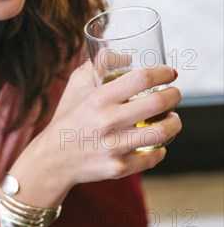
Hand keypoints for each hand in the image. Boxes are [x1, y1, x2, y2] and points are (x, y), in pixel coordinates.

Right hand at [25, 61, 181, 192]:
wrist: (52, 159)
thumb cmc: (68, 117)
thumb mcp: (77, 85)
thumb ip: (100, 64)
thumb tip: (129, 58)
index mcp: (98, 98)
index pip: (142, 78)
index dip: (163, 73)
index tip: (170, 73)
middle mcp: (107, 121)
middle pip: (157, 103)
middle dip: (174, 95)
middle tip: (175, 94)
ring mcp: (113, 146)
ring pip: (161, 132)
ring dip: (174, 123)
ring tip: (173, 118)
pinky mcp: (117, 168)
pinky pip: (151, 158)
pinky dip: (160, 150)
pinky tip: (159, 144)